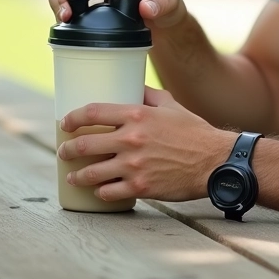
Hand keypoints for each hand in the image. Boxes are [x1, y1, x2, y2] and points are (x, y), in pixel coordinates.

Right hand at [48, 0, 187, 28]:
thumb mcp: (172, 5)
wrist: (161, 23)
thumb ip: (163, 5)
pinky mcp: (89, 1)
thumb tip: (146, 8)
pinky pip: (69, 0)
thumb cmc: (167, 9)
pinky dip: (62, 8)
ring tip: (63, 16)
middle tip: (67, 9)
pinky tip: (63, 21)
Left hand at [58, 86, 234, 202]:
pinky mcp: (140, 188)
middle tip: (64, 152)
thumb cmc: (195, 132)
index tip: (66, 123)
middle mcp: (131, 140)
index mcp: (137, 115)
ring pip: (91, 173)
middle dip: (68, 150)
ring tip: (73, 176)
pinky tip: (98, 190)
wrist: (214, 162)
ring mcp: (134, 166)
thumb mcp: (172, 106)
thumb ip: (150, 95)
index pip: (93, 112)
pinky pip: (108, 192)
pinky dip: (100, 192)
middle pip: (85, 145)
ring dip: (77, 175)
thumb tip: (134, 86)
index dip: (73, 117)